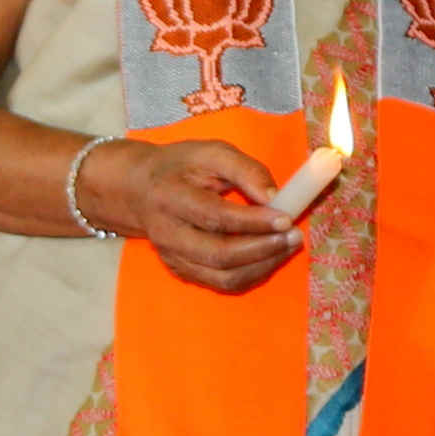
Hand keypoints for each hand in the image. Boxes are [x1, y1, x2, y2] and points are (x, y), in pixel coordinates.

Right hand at [84, 136, 301, 295]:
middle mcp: (167, 234)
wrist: (140, 190)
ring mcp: (173, 258)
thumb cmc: (180, 167)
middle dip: (263, 248)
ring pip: (223, 276)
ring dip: (263, 265)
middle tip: (294, 236)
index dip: (253, 221)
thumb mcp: (211, 153)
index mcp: (170, 197)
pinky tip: (271, 256)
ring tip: (288, 245)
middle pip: (219, 254)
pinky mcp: (182, 271)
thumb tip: (276, 197)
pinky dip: (252, 273)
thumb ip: (245, 169)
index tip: (286, 217)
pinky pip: (222, 283)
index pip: (215, 216)